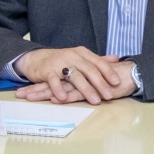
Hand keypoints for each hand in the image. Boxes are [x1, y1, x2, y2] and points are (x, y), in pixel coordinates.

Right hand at [13, 47, 129, 104]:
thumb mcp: (80, 57)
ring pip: (75, 76)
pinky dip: (59, 89)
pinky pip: (54, 81)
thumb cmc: (62, 61)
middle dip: (100, 83)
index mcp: (81, 53)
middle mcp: (72, 56)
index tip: (118, 82)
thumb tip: (116, 58)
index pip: (98, 62)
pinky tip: (64, 98)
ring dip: (86, 89)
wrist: (36, 58)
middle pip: (89, 70)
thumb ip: (97, 59)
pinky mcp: (47, 71)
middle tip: (110, 95)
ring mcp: (59, 63)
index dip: (108, 72)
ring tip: (95, 100)